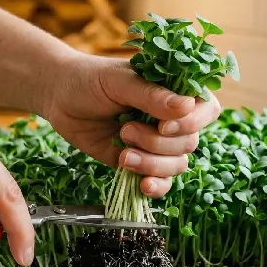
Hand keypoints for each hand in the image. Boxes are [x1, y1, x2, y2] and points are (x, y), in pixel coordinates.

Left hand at [41, 53, 221, 196]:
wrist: (59, 98)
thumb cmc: (90, 80)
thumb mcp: (119, 81)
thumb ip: (151, 96)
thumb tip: (186, 106)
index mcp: (174, 91)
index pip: (207, 109)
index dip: (192, 122)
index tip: (163, 125)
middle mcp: (171, 119)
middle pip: (190, 143)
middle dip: (157, 143)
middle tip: (126, 129)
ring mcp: (156, 143)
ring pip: (177, 165)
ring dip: (151, 164)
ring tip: (123, 154)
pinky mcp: (140, 164)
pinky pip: (161, 183)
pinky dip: (156, 187)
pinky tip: (141, 185)